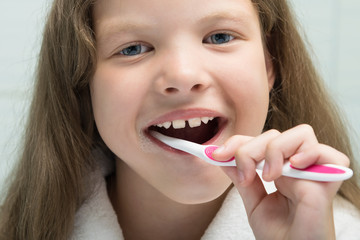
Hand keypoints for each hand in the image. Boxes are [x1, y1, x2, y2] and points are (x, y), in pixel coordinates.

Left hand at [212, 124, 349, 239]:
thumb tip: (222, 155)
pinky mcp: (327, 183)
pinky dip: (310, 154)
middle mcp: (298, 167)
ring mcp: (313, 173)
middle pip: (275, 135)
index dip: (237, 143)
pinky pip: (329, 154)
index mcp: (282, 169)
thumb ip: (241, 176)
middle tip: (245, 176)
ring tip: (269, 177)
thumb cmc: (278, 234)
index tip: (216, 155)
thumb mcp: (253, 201)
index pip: (261, 140)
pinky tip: (293, 168)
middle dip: (250, 150)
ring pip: (300, 135)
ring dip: (276, 151)